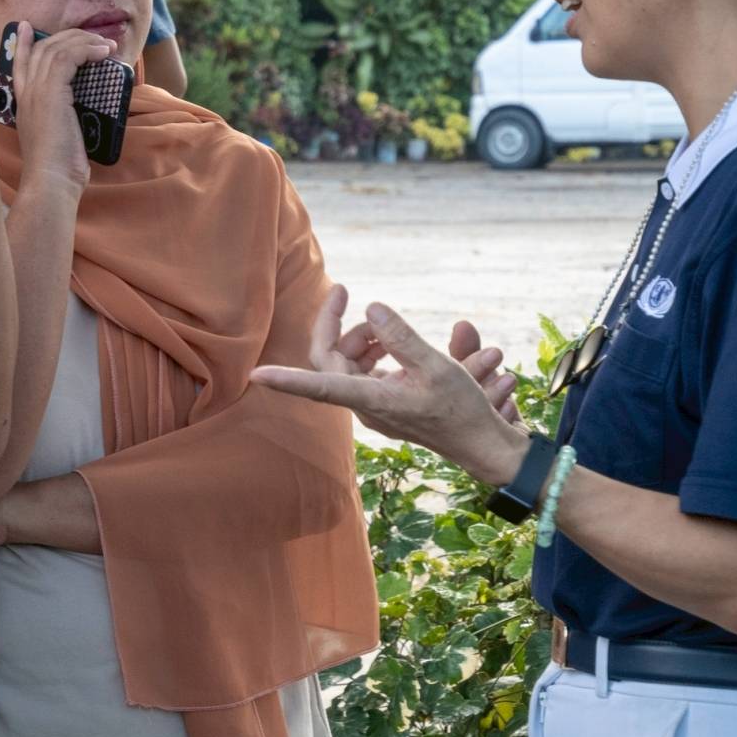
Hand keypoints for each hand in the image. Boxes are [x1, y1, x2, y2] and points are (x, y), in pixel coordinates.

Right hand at [9, 24, 112, 195]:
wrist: (51, 182)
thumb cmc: (59, 169)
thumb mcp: (60, 138)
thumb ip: (65, 122)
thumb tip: (83, 117)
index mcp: (23, 104)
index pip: (20, 65)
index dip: (24, 45)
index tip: (28, 27)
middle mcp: (26, 94)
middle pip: (41, 50)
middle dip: (67, 37)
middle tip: (91, 37)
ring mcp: (36, 92)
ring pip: (56, 49)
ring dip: (84, 42)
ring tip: (106, 46)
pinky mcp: (51, 93)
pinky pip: (68, 57)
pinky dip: (87, 50)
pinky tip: (103, 53)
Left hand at [250, 287, 527, 483]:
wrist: (479, 444)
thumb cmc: (462, 410)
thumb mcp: (438, 368)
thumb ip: (402, 338)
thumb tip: (372, 309)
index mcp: (372, 400)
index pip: (319, 387)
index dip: (286, 381)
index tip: (257, 376)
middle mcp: (364, 405)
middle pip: (330, 358)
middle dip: (337, 326)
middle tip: (343, 291)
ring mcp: (370, 406)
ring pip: (345, 362)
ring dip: (359, 337)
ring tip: (385, 326)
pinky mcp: (381, 404)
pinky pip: (361, 371)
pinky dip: (373, 351)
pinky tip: (391, 342)